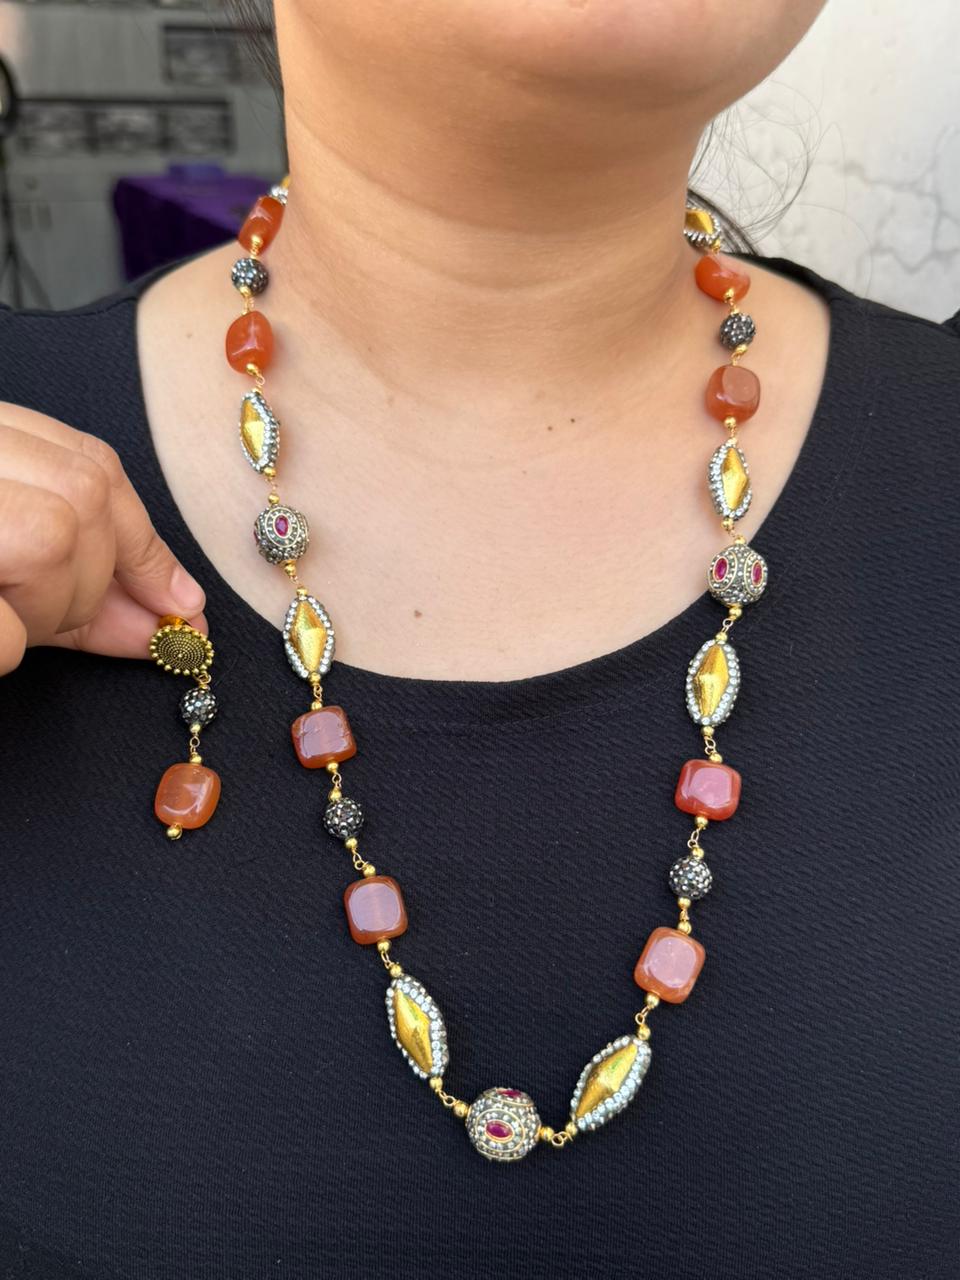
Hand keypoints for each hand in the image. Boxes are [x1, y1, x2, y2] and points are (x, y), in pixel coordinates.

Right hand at [0, 402, 206, 675]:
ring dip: (45, 610)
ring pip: (51, 538)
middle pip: (88, 495)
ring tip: (2, 618)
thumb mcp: (13, 564)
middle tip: (50, 620)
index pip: (94, 464)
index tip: (173, 602)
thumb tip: (183, 617)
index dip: (143, 542)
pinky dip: (6, 645)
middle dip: (95, 580)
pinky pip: (4, 621)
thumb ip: (90, 587)